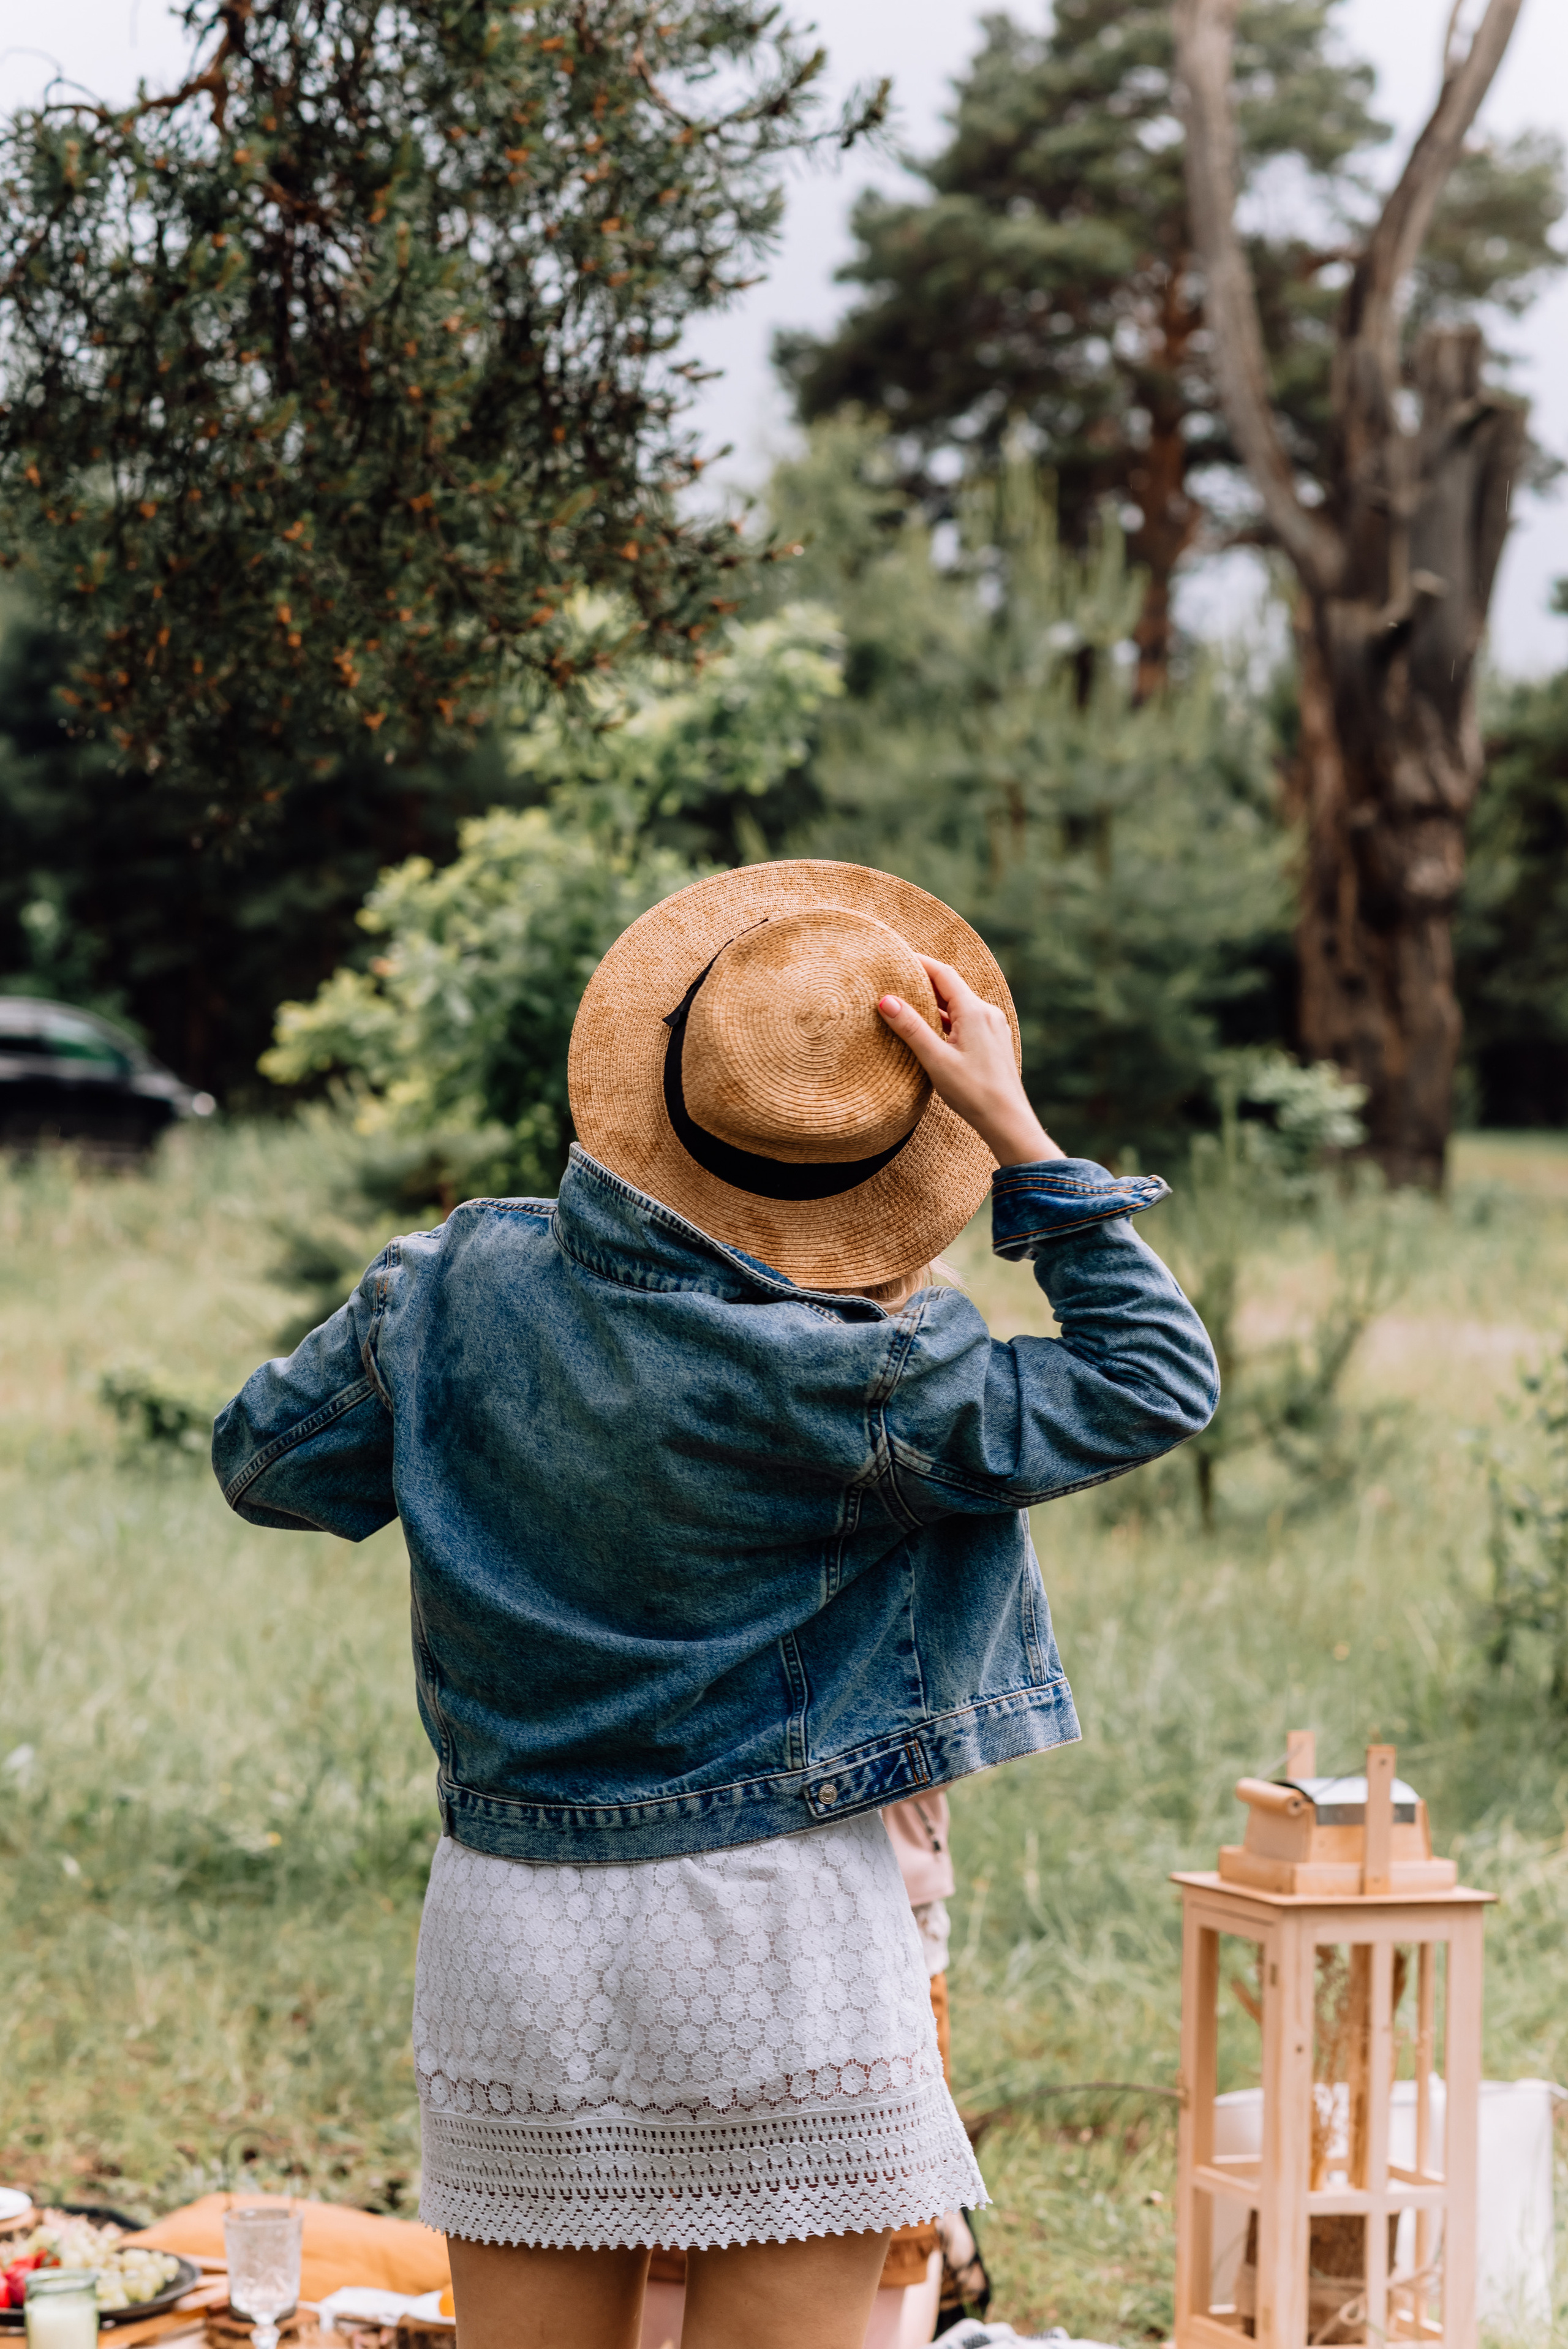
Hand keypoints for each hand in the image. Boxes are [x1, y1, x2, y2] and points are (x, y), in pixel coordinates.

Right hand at [878, 956, 1063, 1165]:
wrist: (1007, 1121)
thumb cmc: (972, 1092)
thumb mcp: (936, 1059)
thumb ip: (911, 1028)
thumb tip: (886, 1000)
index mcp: (974, 1011)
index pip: (943, 973)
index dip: (919, 962)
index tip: (896, 957)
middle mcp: (988, 1013)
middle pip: (951, 987)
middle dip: (924, 981)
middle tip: (896, 978)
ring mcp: (994, 1027)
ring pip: (959, 1005)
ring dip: (934, 1003)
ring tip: (908, 1004)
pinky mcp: (994, 1041)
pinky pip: (967, 1020)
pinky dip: (947, 1018)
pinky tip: (932, 1031)